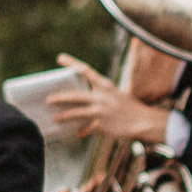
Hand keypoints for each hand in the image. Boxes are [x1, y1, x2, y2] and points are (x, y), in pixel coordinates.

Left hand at [46, 53, 170, 143]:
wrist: (144, 122)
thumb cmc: (130, 108)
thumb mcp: (116, 95)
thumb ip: (100, 96)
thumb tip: (82, 102)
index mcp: (105, 85)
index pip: (85, 70)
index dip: (72, 63)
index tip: (60, 58)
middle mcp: (101, 96)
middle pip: (74, 95)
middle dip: (60, 97)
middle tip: (48, 99)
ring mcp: (100, 111)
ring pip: (76, 113)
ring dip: (63, 116)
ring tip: (54, 118)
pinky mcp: (102, 124)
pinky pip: (86, 128)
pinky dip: (81, 131)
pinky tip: (77, 133)